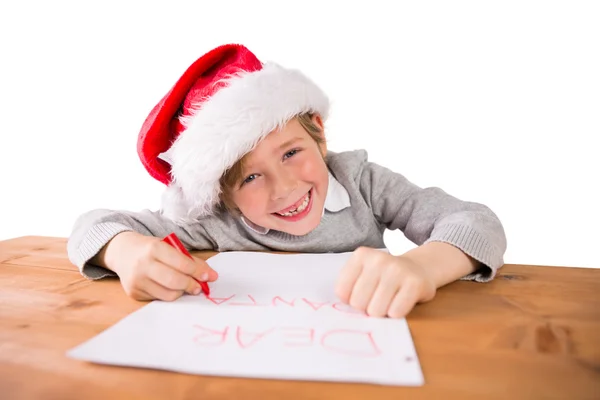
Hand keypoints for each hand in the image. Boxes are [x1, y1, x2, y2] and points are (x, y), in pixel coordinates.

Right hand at [95, 231, 217, 300]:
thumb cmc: (151, 249)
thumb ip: (190, 260)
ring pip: (169, 294)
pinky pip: (159, 299)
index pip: (182, 264)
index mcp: (154, 248)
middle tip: (199, 287)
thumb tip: (211, 276)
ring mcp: (137, 280)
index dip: (199, 272)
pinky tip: (168, 286)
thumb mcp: (169, 247)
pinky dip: (168, 294)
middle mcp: (143, 264)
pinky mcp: (134, 293)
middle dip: (192, 285)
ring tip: (184, 286)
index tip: (210, 277)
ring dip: (182, 292)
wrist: (122, 252)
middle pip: (175, 281)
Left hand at [335, 247, 435, 317]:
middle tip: (377, 298)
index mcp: (361, 255)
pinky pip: (395, 312)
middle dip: (366, 307)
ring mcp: (397, 270)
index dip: (350, 300)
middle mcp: (378, 260)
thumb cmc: (384, 276)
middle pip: (358, 303)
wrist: (419, 268)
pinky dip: (396, 313)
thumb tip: (345, 308)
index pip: (341, 291)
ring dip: (382, 312)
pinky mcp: (414, 283)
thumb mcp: (363, 272)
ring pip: (376, 310)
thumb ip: (349, 287)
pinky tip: (401, 301)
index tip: (361, 294)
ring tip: (389, 299)